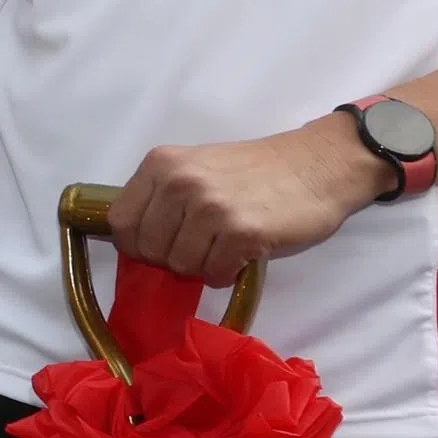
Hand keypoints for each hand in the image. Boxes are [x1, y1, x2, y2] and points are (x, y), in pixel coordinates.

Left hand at [105, 120, 391, 283]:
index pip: (120, 223)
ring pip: (181, 265)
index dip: (139, 243)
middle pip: (149, 250)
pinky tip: (241, 254)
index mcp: (162, 164)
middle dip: (173, 257)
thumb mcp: (196, 167)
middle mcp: (180, 182)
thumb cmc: (255, 170)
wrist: (317, 165)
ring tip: (225, 245)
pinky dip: (225, 272)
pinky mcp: (241, 232)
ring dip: (202, 265)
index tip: (163, 243)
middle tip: (203, 244)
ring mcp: (211, 207)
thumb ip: (162, 196)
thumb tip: (134, 241)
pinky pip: (214, 273)